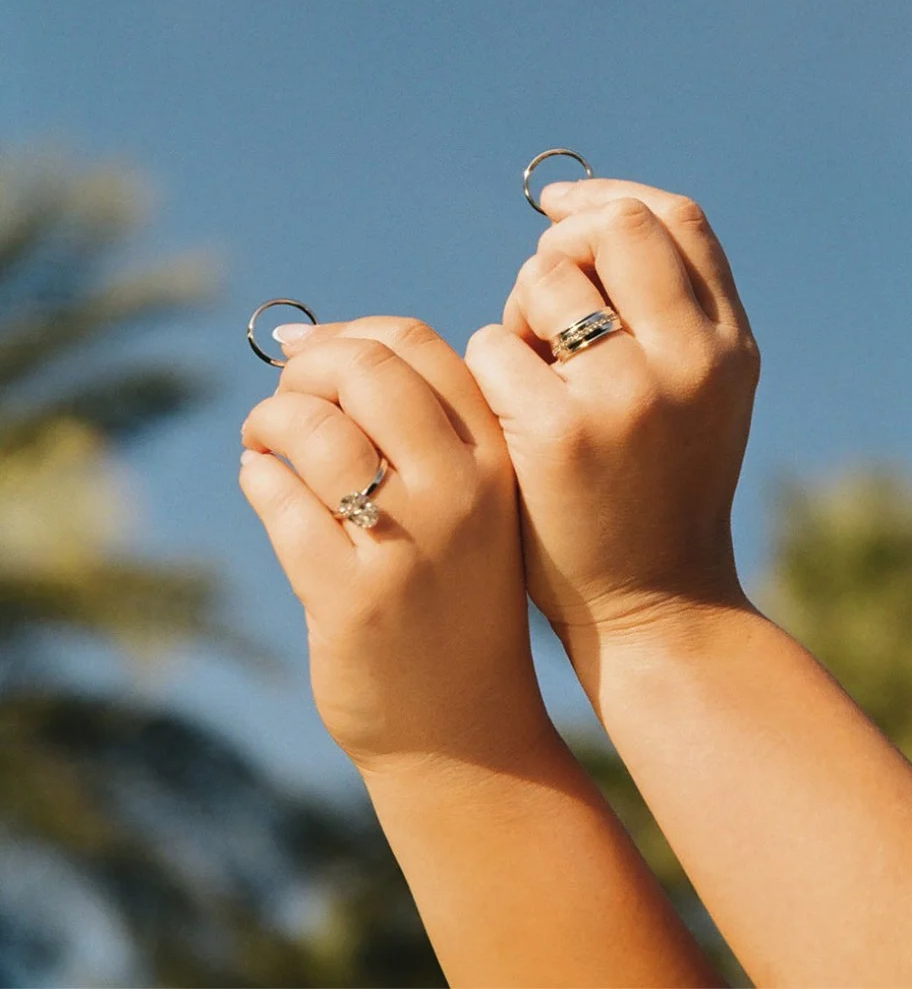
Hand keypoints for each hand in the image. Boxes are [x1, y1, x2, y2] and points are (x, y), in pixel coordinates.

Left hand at [240, 317, 547, 773]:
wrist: (468, 732)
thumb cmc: (457, 595)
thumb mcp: (473, 501)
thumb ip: (420, 426)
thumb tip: (305, 344)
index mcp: (498, 455)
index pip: (417, 344)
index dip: (348, 334)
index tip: (310, 355)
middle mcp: (462, 490)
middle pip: (363, 370)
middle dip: (303, 371)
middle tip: (283, 400)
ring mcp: (409, 543)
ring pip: (314, 430)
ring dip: (268, 421)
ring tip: (262, 443)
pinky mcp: (352, 597)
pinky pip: (281, 500)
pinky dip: (257, 478)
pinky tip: (262, 484)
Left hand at [465, 180, 759, 640]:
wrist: (656, 608)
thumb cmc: (659, 492)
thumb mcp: (697, 397)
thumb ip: (667, 315)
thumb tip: (584, 218)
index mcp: (728, 345)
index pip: (676, 219)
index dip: (610, 199)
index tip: (558, 209)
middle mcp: (691, 360)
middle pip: (613, 230)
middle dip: (561, 249)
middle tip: (539, 304)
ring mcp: (628, 396)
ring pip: (543, 281)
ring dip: (518, 315)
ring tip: (530, 376)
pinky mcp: (559, 434)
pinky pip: (493, 345)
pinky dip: (489, 370)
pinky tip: (505, 422)